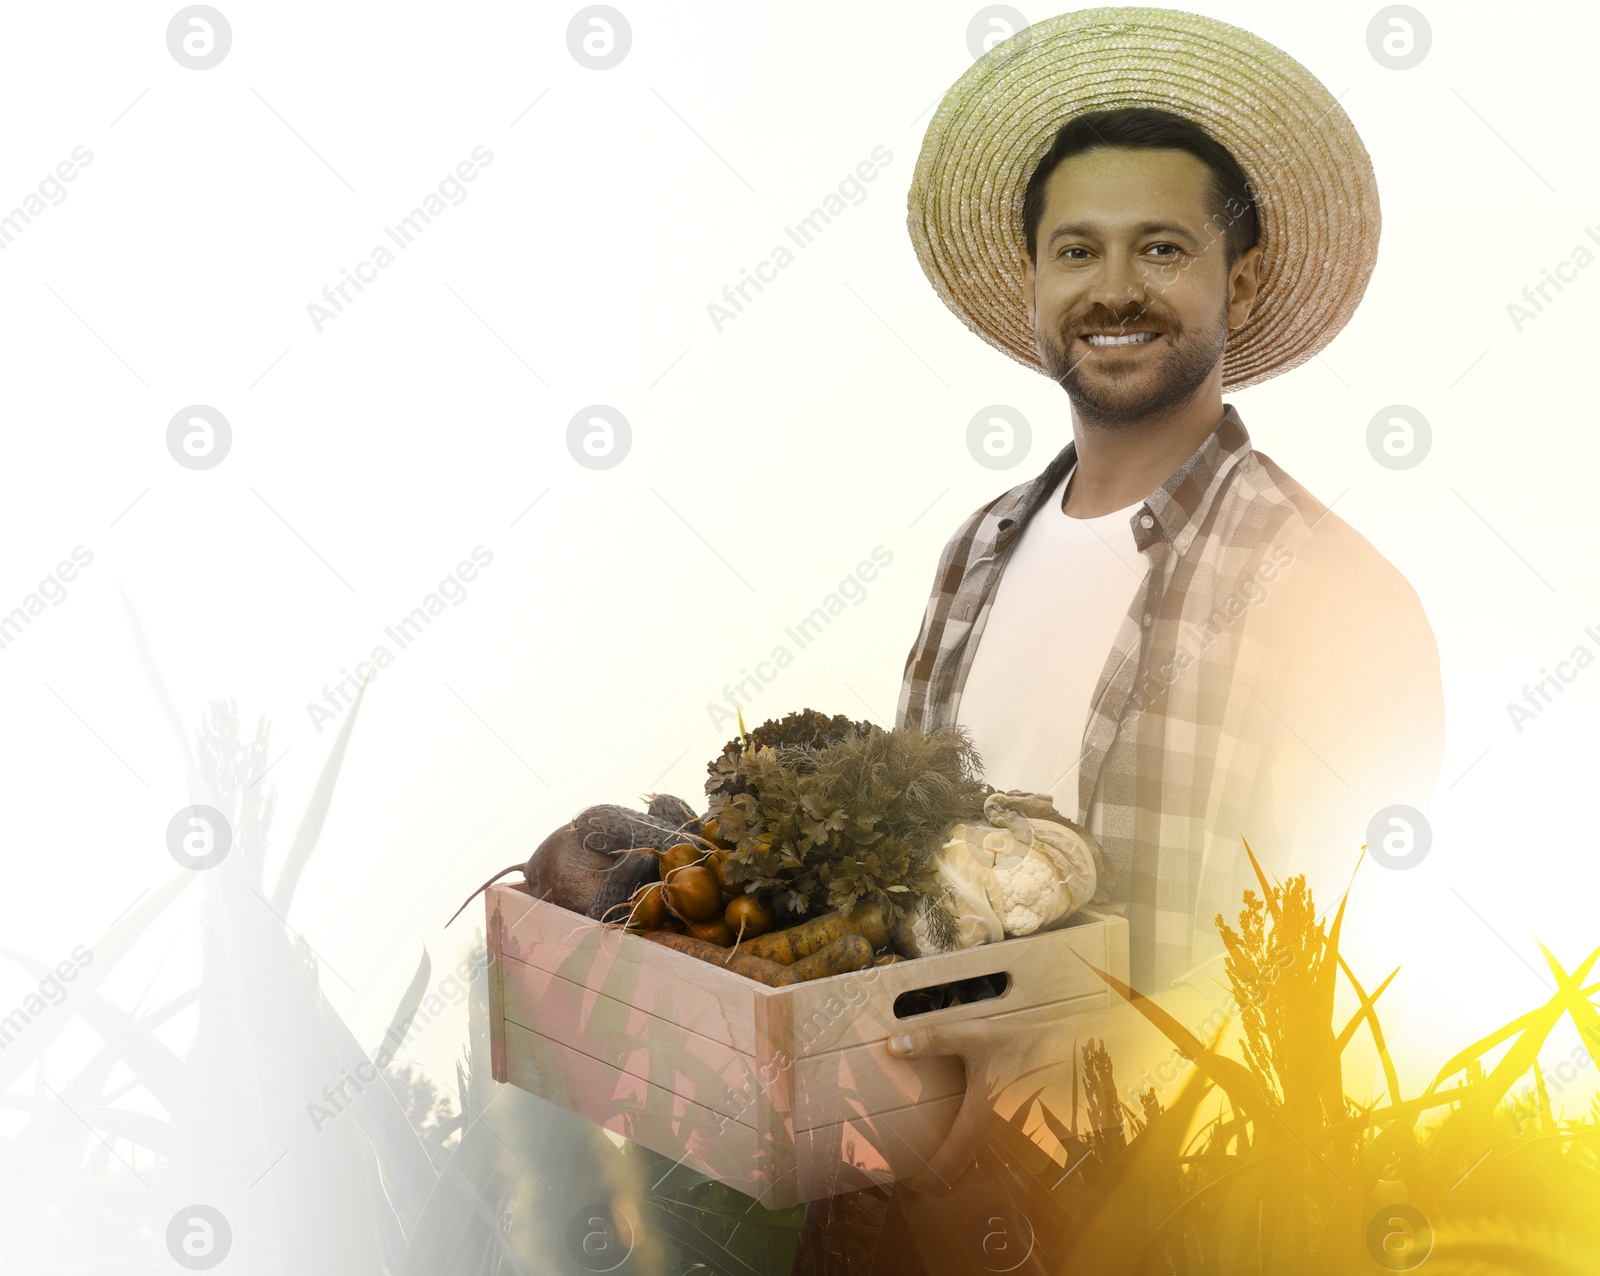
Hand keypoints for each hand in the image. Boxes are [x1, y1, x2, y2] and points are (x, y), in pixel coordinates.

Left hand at [886, 1006, 1070, 1195]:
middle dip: (942, 1175)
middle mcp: (1002, 1145)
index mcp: (981, 1124)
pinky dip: (993, 1161)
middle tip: (925, 1160)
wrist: (1076, 1051)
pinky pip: (1010, 1165)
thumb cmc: (1025, 1043)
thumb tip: (893, 1044)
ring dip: (969, 1169)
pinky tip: (986, 1139)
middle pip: (964, 1178)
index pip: (945, 1171)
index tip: (907, 1176)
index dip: (922, 1180)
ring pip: (988, 1174)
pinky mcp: (1041, 1148)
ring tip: (952, 1150)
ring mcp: (1024, 1151)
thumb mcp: (976, 1035)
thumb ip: (933, 1040)